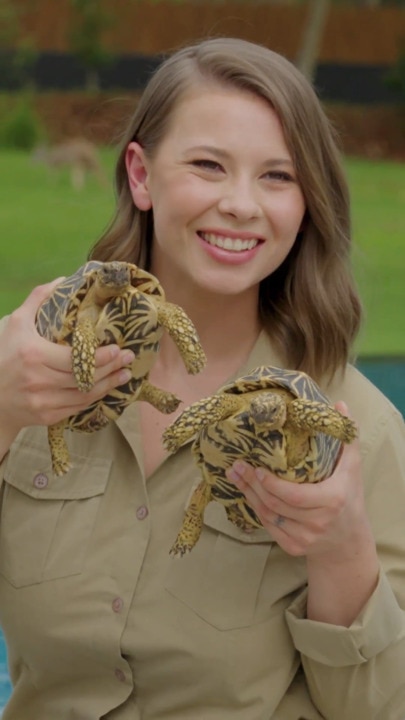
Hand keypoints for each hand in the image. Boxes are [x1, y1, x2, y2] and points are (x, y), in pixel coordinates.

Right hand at [0, 280, 133, 444]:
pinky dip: (95, 397)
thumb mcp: (16, 324)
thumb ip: (37, 300)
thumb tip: (62, 281)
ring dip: (109, 384)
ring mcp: (43, 401)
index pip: (75, 359)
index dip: (100, 356)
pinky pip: (78, 407)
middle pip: (84, 377)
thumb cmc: (4, 356)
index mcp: (33, 355)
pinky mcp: (47, 416)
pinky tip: (107, 388)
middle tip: (128, 358)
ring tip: (125, 374)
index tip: (118, 349)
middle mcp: (39, 380)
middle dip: (111, 368)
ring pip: (85, 395)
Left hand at [226, 404, 368, 559]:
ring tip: (234, 476)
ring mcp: (304, 538)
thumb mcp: (352, 467)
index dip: (271, 484)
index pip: (294, 494)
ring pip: (268, 515)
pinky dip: (256, 509)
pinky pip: (269, 526)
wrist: (348, 541)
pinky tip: (246, 493)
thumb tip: (340, 405)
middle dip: (252, 484)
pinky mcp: (293, 547)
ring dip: (248, 495)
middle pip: (275, 504)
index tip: (256, 468)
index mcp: (331, 500)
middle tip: (235, 466)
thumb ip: (346, 436)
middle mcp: (317, 522)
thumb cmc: (349, 497)